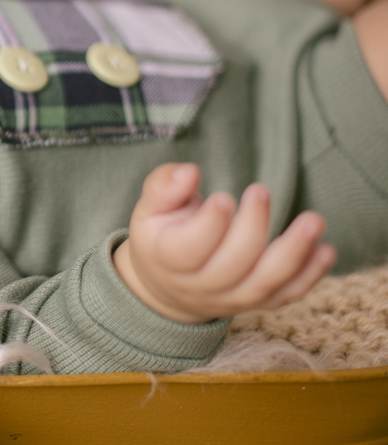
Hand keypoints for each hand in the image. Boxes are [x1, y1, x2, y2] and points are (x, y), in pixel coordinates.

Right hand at [113, 163, 334, 323]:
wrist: (168, 286)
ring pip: (264, 283)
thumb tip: (189, 172)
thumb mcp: (149, 208)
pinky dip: (310, 276)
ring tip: (313, 221)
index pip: (188, 249)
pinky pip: (286, 294)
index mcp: (167, 259)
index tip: (223, 197)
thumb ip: (163, 187)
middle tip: (260, 191)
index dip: (208, 226)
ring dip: (293, 254)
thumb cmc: (160, 235)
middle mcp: (198, 286)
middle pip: (231, 265)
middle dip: (252, 228)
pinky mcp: (256, 303)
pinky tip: (326, 250)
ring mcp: (230, 298)